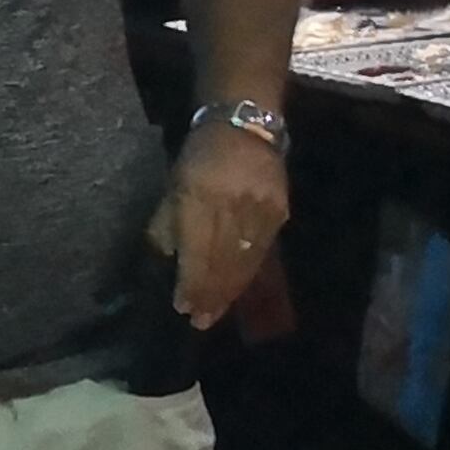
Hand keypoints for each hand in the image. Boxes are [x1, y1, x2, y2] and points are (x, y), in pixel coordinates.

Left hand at [153, 119, 289, 328]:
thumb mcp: (172, 187)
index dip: (190, 283)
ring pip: (244, 261)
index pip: (195, 252)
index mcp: (198, 198)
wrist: (245, 127)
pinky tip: (238, 289)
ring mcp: (260, 209)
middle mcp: (231, 206)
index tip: (182, 308)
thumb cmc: (198, 157)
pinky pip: (262, 251)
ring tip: (216, 313)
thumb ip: (168, 226)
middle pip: (221, 261)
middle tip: (200, 322)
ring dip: (230, 291)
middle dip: (210, 295)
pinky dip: (248, 272)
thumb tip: (169, 266)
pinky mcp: (280, 211)